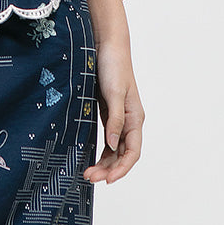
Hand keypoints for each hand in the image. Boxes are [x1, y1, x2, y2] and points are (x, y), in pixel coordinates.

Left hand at [84, 37, 144, 183]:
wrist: (106, 45)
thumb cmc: (114, 66)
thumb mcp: (114, 93)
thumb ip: (114, 119)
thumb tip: (111, 144)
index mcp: (135, 118)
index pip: (132, 151)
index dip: (122, 168)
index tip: (107, 179)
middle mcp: (129, 120)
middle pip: (122, 154)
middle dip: (109, 169)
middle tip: (89, 177)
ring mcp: (118, 117)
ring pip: (114, 149)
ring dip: (104, 162)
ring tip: (88, 172)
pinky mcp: (108, 112)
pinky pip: (107, 138)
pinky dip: (101, 151)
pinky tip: (91, 157)